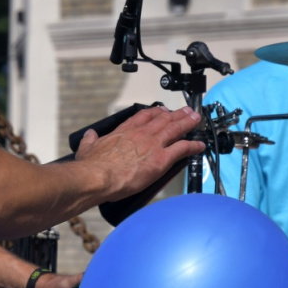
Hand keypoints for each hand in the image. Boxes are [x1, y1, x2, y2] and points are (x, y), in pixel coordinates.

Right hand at [74, 105, 203, 202]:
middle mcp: (141, 134)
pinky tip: (199, 145)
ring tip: (196, 119)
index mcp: (125, 131)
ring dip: (187, 123)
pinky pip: (182, 149)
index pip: (143, 116)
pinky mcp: (161, 160)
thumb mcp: (87, 149)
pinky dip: (193, 146)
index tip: (161, 110)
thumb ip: (90, 141)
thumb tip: (89, 136)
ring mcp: (153, 145)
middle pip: (164, 119)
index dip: (155, 112)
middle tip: (185, 111)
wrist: (99, 177)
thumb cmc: (93, 166)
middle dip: (176, 114)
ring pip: (176, 129)